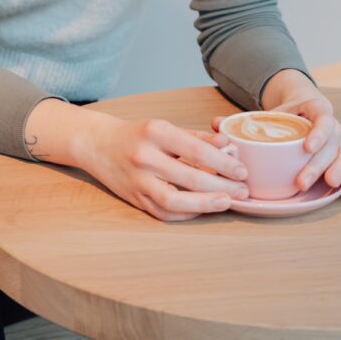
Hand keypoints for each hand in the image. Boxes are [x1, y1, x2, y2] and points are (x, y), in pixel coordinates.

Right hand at [77, 114, 251, 221]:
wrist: (98, 144)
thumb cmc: (137, 134)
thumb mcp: (165, 127)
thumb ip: (197, 137)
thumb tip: (227, 146)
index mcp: (155, 132)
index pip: (196, 150)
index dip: (223, 162)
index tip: (241, 170)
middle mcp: (145, 157)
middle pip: (190, 177)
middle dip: (221, 186)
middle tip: (242, 189)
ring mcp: (138, 181)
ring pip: (176, 201)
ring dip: (206, 204)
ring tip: (227, 202)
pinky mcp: (135, 199)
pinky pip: (164, 212)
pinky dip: (187, 213)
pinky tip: (204, 208)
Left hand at [210, 91, 340, 197]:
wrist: (302, 104)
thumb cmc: (282, 113)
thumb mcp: (267, 111)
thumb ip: (242, 119)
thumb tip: (214, 124)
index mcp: (314, 109)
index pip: (322, 117)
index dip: (317, 133)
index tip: (305, 146)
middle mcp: (331, 126)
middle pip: (332, 144)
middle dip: (317, 164)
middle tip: (301, 181)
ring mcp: (339, 142)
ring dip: (337, 170)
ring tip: (327, 184)